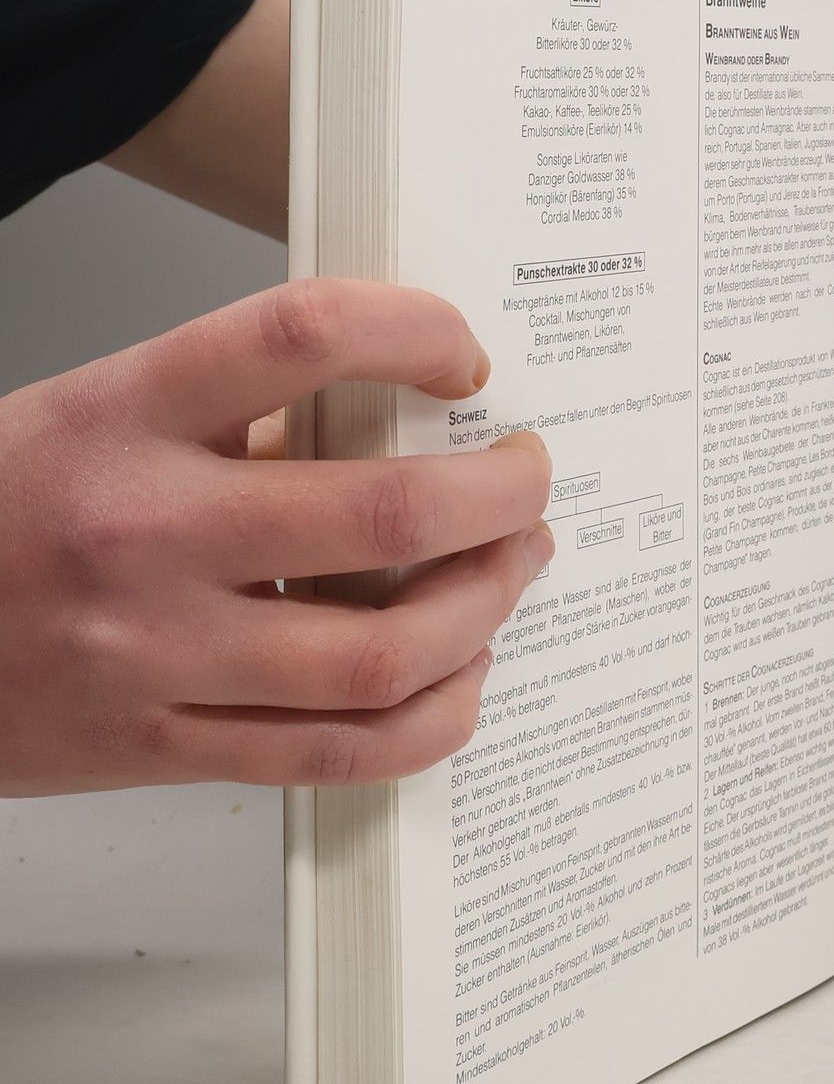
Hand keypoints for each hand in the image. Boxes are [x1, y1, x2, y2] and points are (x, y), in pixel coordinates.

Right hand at [0, 279, 552, 795]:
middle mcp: (143, 530)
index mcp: (126, 413)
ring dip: (487, 605)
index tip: (466, 355)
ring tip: (514, 566)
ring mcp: (151, 652)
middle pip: (383, 510)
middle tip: (530, 475)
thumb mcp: (100, 413)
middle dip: (502, 493)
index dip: (417, 331)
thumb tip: (404, 415)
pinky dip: (430, 716)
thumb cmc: (2, 508)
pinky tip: (460, 675)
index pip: (304, 333)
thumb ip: (239, 413)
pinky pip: (334, 752)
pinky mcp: (156, 749)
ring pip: (381, 651)